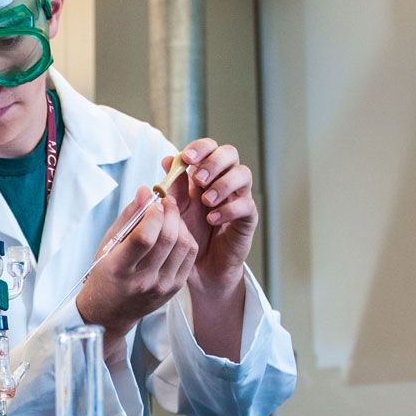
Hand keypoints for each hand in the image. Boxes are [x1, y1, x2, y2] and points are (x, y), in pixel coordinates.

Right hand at [74, 187, 197, 348]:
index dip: (153, 214)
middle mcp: (143, 280)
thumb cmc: (105, 274)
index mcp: (120, 269)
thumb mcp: (108, 244)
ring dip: (180, 224)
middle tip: (165, 202)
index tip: (152, 202)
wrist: (110, 312)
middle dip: (170, 213)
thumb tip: (146, 191)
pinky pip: (190, 255)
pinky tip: (176, 233)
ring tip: (170, 217)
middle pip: (168, 238)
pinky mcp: (175, 288)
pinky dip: (186, 238)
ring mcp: (162, 286)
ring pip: (184, 245)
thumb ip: (128, 216)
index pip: (145, 237)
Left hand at [164, 138, 257, 293]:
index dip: (200, 148)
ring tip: (205, 201)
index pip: (209, 148)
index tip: (186, 158)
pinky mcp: (247, 218)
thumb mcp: (175, 209)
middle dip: (213, 162)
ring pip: (243, 174)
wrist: (199, 267)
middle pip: (230, 154)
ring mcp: (238, 198)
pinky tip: (212, 219)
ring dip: (223, 184)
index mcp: (205, 174)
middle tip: (198, 179)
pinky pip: (246, 205)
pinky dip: (228, 210)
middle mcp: (224, 181)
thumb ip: (173, 186)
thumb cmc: (187, 234)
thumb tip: (168, 159)